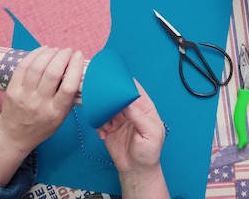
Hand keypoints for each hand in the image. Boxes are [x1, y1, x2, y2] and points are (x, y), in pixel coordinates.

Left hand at [0, 46, 83, 185]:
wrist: (15, 135)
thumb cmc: (43, 126)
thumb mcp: (62, 117)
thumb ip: (69, 97)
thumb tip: (78, 71)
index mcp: (56, 112)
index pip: (68, 87)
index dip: (75, 67)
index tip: (78, 56)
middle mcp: (39, 104)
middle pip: (52, 73)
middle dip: (62, 56)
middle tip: (68, 51)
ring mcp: (24, 96)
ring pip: (37, 67)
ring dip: (49, 53)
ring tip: (56, 50)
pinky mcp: (12, 90)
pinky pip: (23, 67)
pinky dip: (34, 55)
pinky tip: (43, 50)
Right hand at [97, 81, 168, 197]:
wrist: (136, 170)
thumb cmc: (149, 152)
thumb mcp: (150, 134)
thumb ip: (139, 116)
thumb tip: (126, 101)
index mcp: (145, 107)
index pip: (135, 89)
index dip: (125, 82)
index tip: (114, 78)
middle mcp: (131, 110)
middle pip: (118, 95)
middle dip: (109, 95)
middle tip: (101, 98)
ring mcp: (119, 118)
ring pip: (107, 106)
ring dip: (102, 112)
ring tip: (104, 122)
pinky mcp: (108, 127)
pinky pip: (99, 120)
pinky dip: (99, 125)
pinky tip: (104, 134)